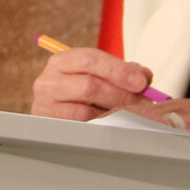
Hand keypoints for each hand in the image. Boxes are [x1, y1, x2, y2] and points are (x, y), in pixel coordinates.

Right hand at [30, 46, 156, 119]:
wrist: (57, 108)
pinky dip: (103, 126)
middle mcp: (49, 81)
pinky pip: (82, 128)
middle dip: (121, 95)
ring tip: (132, 114)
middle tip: (144, 102)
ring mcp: (46, 106)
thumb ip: (122, 71)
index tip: (140, 82)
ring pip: (85, 111)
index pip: (89, 60)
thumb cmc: (80, 89)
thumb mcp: (99, 73)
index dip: (118, 70)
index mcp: (62, 61)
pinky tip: (115, 123)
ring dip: (114, 114)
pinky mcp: (51, 127)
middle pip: (88, 87)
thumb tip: (143, 77)